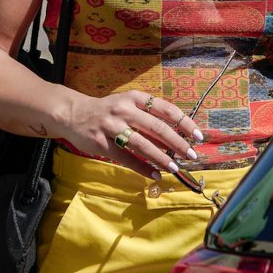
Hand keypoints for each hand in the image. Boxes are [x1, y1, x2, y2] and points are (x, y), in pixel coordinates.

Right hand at [66, 90, 205, 177]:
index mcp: (135, 98)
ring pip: (142, 144)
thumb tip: (176, 137)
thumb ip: (149, 117)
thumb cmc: (108, 110)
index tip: (198, 136)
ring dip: (161, 158)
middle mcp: (124, 109)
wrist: (74, 114)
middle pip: (156, 128)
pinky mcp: (102, 143)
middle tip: (191, 155)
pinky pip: (126, 158)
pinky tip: (155, 175)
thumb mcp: (129, 105)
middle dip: (177, 143)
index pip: (166, 109)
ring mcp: (112, 126)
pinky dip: (142, 168)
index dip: (184, 123)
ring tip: (175, 168)